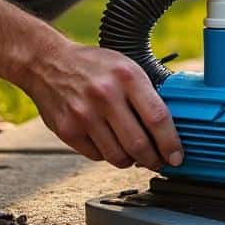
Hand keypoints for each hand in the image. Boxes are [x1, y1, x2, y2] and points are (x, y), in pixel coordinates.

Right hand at [20, 41, 182, 170]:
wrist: (47, 62)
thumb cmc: (94, 67)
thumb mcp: (127, 68)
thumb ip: (148, 95)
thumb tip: (171, 130)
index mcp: (127, 77)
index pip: (157, 118)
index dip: (171, 143)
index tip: (177, 157)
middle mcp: (105, 96)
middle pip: (139, 144)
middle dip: (153, 160)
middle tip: (158, 162)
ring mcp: (83, 114)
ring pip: (118, 156)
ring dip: (131, 161)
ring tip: (135, 155)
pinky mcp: (67, 129)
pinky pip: (97, 156)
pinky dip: (108, 155)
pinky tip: (110, 144)